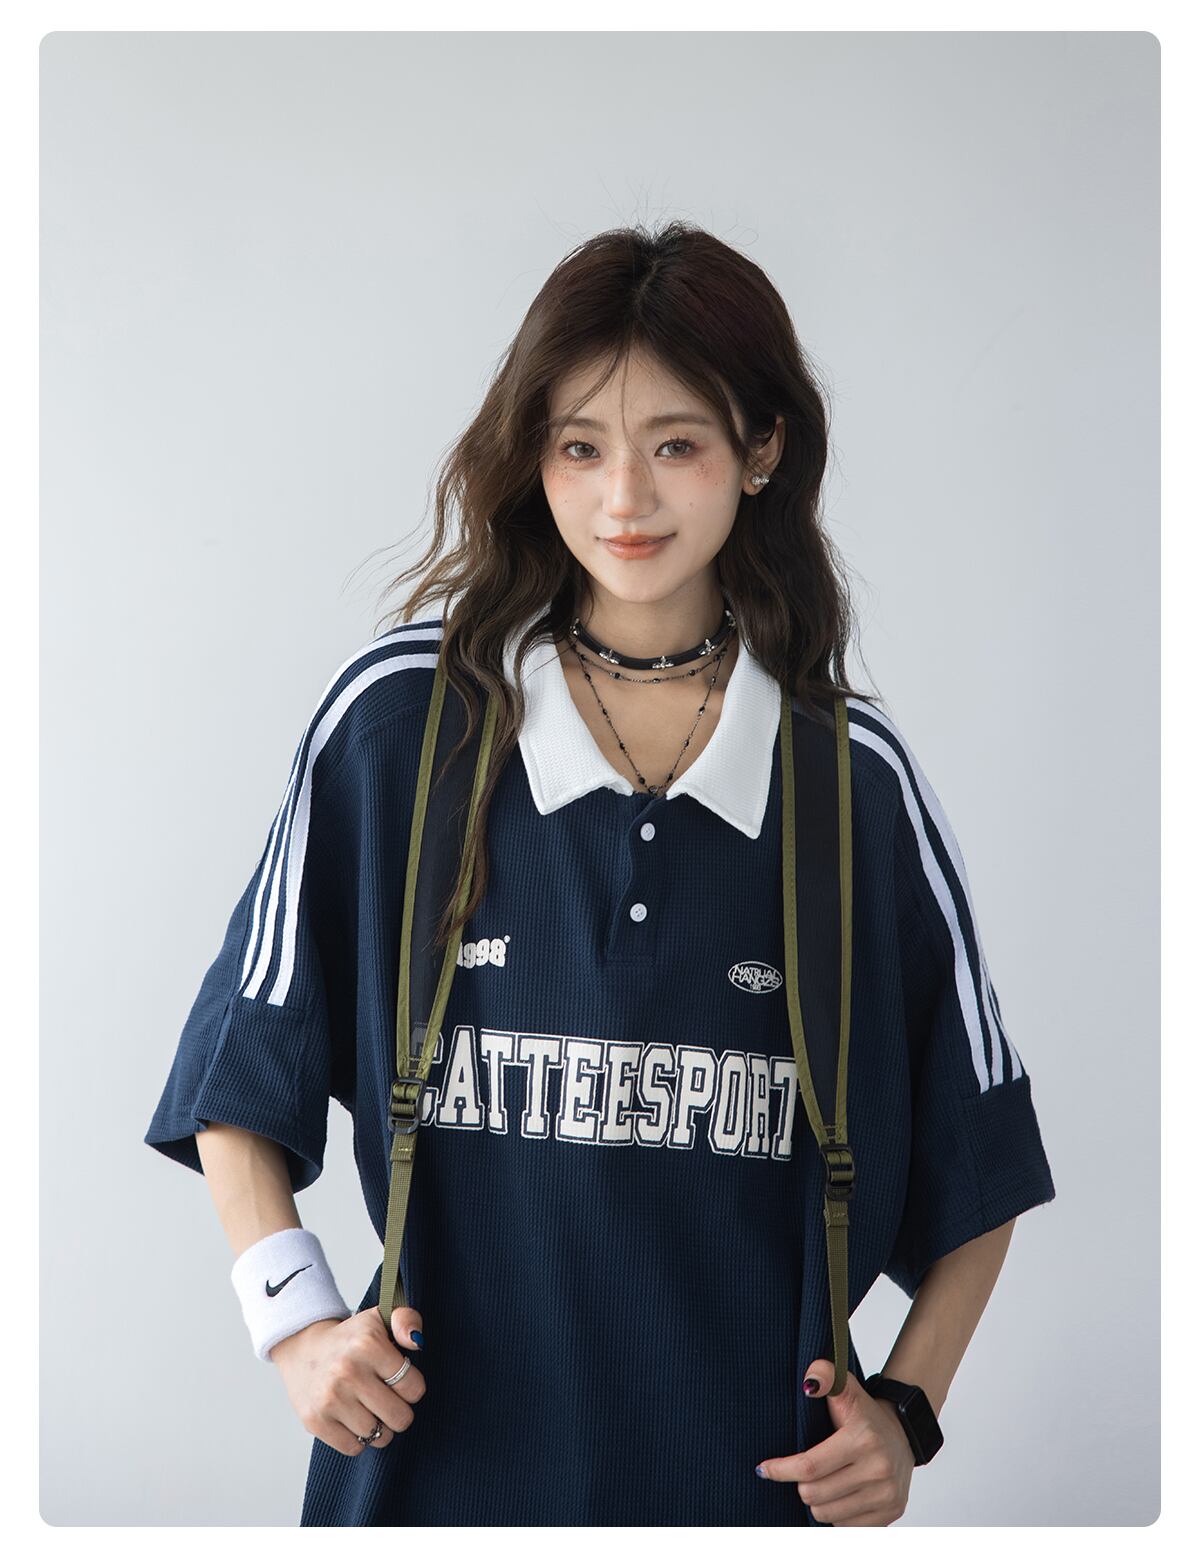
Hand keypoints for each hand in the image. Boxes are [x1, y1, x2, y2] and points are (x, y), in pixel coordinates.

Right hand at [268, 1304, 426, 1456]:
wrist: (303, 1350)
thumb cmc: (350, 1339)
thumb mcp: (380, 1318)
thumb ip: (407, 1319)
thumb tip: (417, 1343)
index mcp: (368, 1343)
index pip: (414, 1388)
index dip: (412, 1387)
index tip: (399, 1380)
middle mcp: (348, 1371)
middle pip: (400, 1417)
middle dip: (399, 1411)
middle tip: (387, 1398)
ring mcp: (330, 1399)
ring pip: (379, 1436)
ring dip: (380, 1427)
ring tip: (369, 1408)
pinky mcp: (315, 1421)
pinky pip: (354, 1447)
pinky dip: (358, 1439)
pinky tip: (352, 1418)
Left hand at [755, 1358, 914, 1524]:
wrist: (904, 1434)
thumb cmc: (866, 1416)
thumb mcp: (848, 1390)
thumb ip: (827, 1377)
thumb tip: (810, 1378)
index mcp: (863, 1439)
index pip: (810, 1466)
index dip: (782, 1470)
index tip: (764, 1469)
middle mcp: (878, 1469)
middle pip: (814, 1495)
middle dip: (801, 1485)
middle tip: (805, 1472)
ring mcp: (886, 1495)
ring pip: (827, 1515)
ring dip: (818, 1502)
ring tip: (825, 1482)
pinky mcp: (890, 1514)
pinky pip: (846, 1528)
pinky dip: (837, 1515)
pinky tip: (841, 1495)